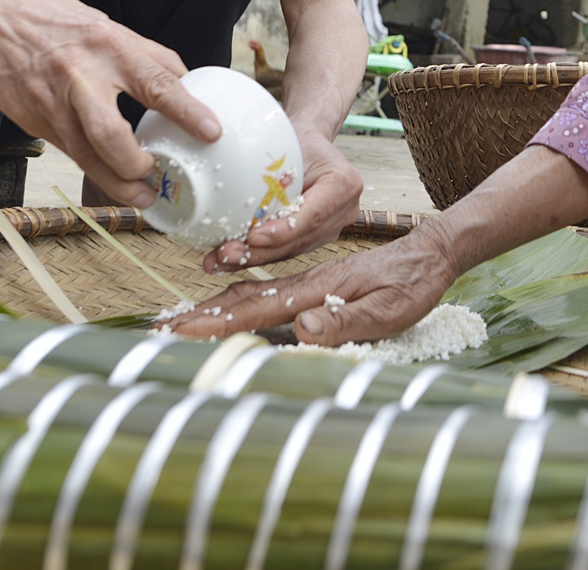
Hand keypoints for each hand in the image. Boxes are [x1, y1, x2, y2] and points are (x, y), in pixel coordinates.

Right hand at [0, 0, 221, 208]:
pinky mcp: (33, 121)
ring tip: (139, 195)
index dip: (186, 111)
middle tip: (156, 174)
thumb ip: (146, 55)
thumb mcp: (107, 25)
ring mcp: (52, 103)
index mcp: (109, 46)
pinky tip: (108, 178)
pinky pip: (69, 153)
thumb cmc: (54, 20)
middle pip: (111, 134)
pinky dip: (92, 169)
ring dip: (115, 182)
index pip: (156, 82)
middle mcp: (81, 76)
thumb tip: (185, 81)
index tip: (211, 132)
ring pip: (86, 155)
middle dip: (136, 164)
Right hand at [167, 226, 457, 344]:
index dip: (217, 325)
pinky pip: (267, 295)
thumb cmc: (412, 284)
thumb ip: (346, 321)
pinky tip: (227, 311)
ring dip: (213, 309)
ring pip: (251, 295)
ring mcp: (308, 283)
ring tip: (178, 324)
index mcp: (317, 290)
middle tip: (158, 332)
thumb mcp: (388, 309)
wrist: (429, 252)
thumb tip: (303, 330)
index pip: (258, 309)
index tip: (179, 335)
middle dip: (199, 317)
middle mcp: (305, 284)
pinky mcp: (315, 287)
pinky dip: (238, 303)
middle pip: (242, 299)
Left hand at [201, 132, 362, 271]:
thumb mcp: (286, 146)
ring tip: (220, 259)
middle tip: (226, 253)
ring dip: (254, 257)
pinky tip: (229, 260)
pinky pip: (286, 250)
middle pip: (299, 239)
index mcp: (344, 183)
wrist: (308, 144)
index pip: (313, 214)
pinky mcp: (315, 237)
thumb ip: (271, 175)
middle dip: (261, 251)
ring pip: (290, 250)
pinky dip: (257, 255)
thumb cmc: (297, 140)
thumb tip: (233, 197)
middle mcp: (344, 210)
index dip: (283, 231)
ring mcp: (332, 227)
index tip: (253, 237)